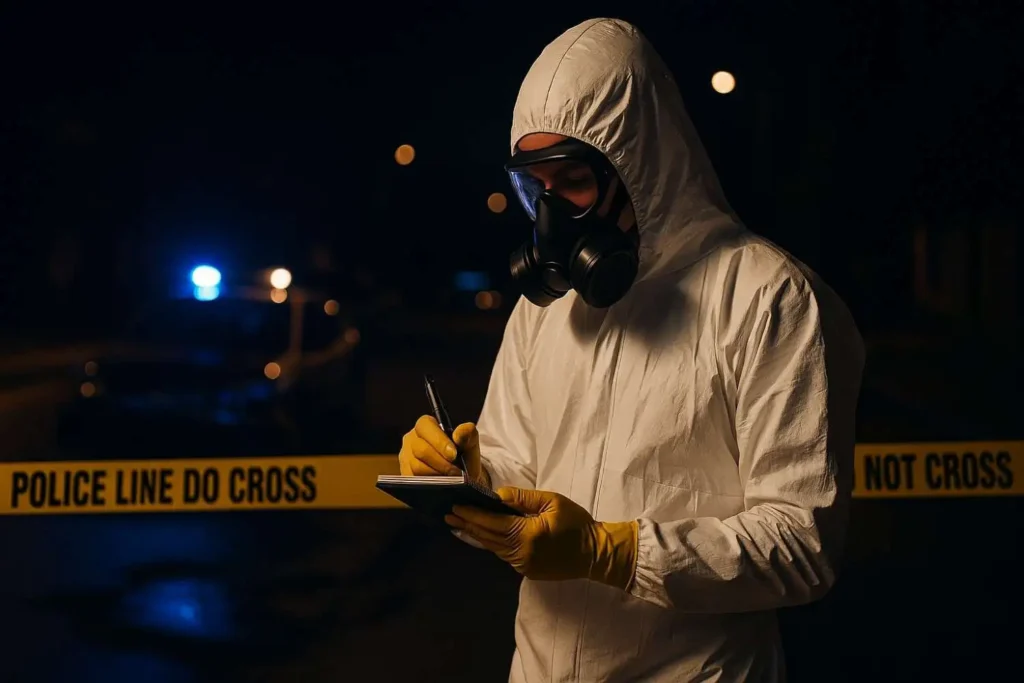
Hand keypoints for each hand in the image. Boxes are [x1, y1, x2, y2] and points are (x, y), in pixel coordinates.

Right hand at [399, 415, 487, 486]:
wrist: (462, 476)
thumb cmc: (464, 455)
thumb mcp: (470, 441)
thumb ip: (468, 433)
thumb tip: (458, 435)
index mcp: (426, 425)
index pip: (425, 426)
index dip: (439, 441)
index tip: (453, 455)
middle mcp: (411, 439)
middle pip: (421, 450)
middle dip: (441, 463)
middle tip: (456, 472)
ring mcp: (405, 457)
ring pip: (416, 467)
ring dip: (436, 475)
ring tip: (451, 479)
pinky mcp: (404, 474)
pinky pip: (412, 481)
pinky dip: (428, 484)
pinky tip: (440, 486)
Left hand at [446, 487, 638, 589]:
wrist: (596, 553)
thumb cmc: (577, 523)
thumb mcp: (552, 502)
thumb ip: (523, 498)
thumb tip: (497, 496)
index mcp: (527, 534)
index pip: (492, 523)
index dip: (472, 515)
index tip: (456, 507)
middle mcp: (521, 553)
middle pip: (487, 537)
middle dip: (467, 525)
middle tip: (449, 515)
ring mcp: (523, 565)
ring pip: (493, 548)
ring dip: (476, 535)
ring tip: (460, 524)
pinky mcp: (527, 571)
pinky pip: (504, 554)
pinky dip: (491, 544)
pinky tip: (483, 535)